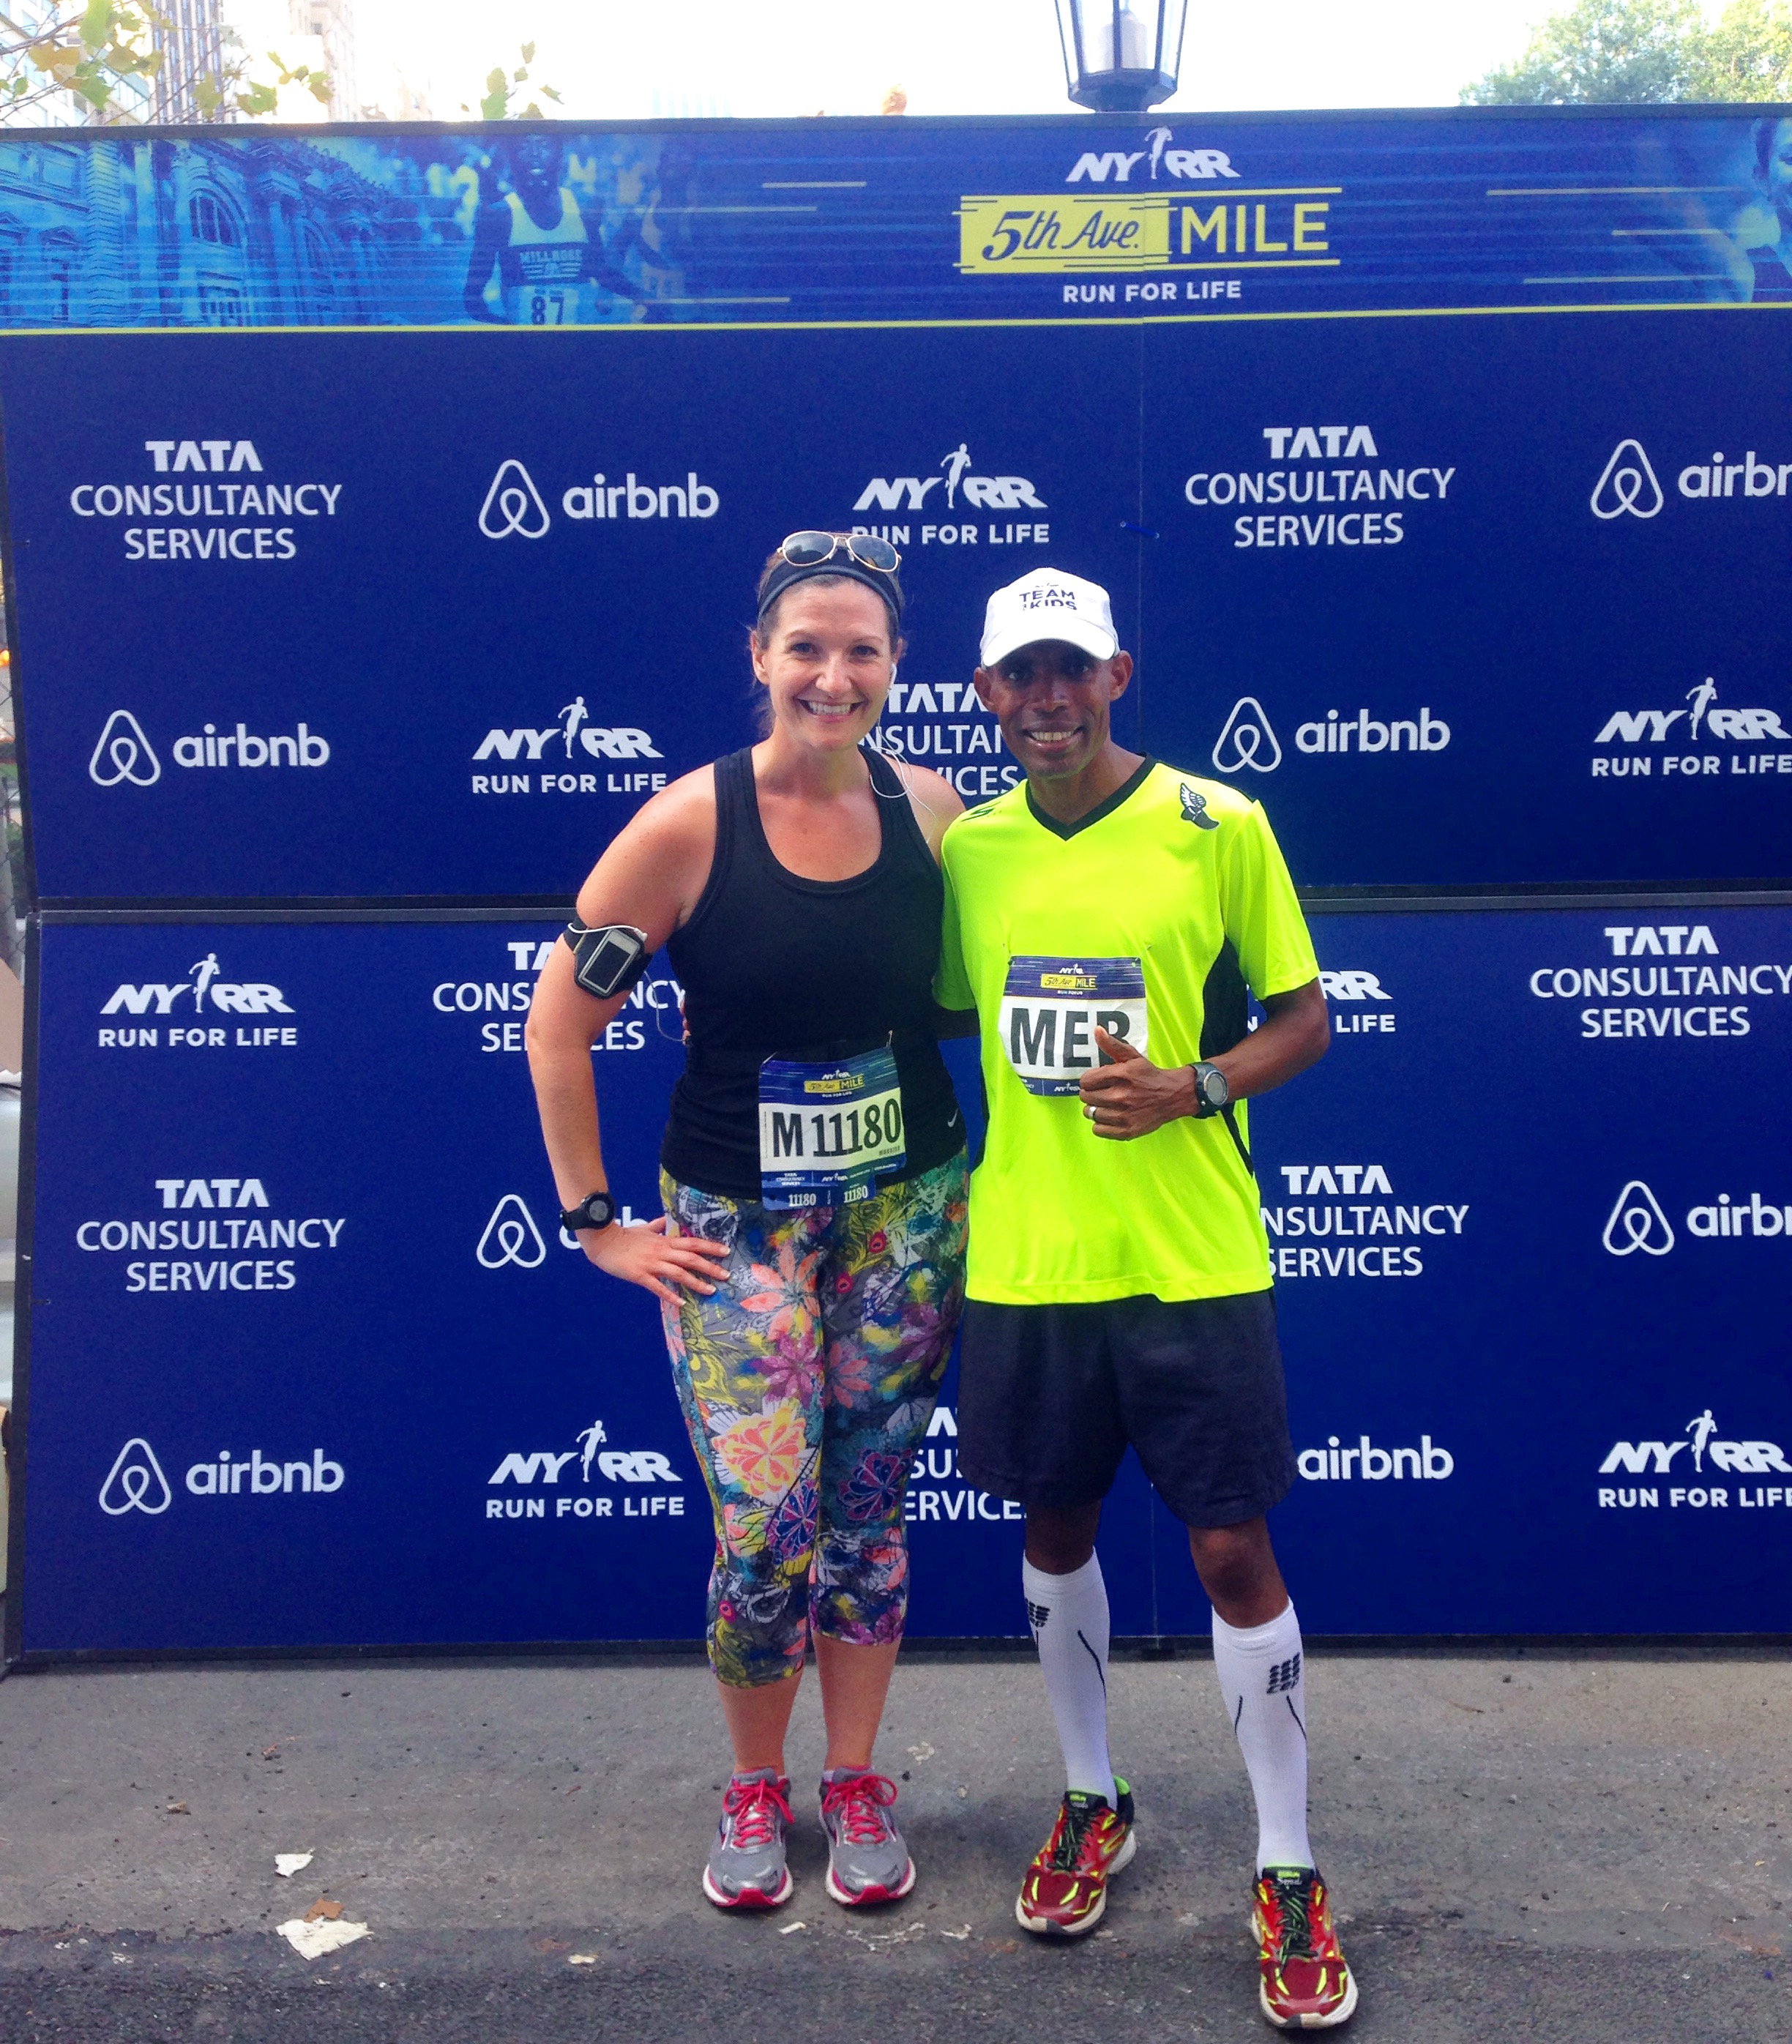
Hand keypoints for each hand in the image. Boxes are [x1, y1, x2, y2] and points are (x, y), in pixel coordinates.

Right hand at [581, 1214, 728, 1303]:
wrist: (603, 1241)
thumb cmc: (624, 1235)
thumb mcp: (644, 1228)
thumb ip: (658, 1225)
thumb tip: (668, 1220)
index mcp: (664, 1241)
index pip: (692, 1242)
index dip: (710, 1246)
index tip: (726, 1251)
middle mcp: (662, 1252)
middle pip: (691, 1258)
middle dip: (710, 1267)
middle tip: (726, 1275)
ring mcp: (652, 1264)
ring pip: (679, 1274)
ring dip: (696, 1283)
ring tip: (711, 1291)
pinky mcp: (640, 1275)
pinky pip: (658, 1287)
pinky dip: (671, 1295)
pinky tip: (681, 1303)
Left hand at [1077, 1027, 1196, 1140]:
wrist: (1173, 1095)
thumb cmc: (1149, 1076)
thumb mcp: (1132, 1057)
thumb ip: (1112, 1045)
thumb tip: (1097, 1030)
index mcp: (1120, 1075)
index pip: (1085, 1081)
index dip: (1090, 1080)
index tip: (1098, 1081)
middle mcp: (1121, 1096)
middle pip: (1086, 1097)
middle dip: (1092, 1093)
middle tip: (1103, 1092)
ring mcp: (1124, 1115)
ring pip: (1091, 1113)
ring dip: (1096, 1109)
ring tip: (1107, 1105)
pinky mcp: (1127, 1130)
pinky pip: (1098, 1130)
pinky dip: (1101, 1124)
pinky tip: (1110, 1117)